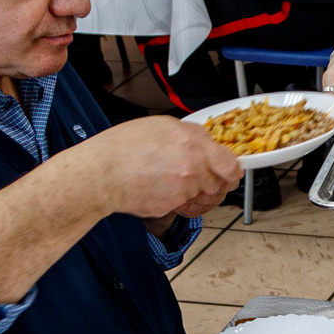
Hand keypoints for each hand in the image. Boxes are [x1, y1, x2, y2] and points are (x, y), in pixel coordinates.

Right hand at [87, 114, 241, 220]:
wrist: (101, 174)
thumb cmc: (123, 147)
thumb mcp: (162, 126)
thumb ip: (192, 135)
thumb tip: (209, 142)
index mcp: (192, 145)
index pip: (231, 166)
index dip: (232, 170)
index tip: (230, 170)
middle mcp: (191, 169)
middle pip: (221, 184)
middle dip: (216, 182)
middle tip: (206, 178)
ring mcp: (182, 191)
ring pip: (205, 198)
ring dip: (200, 194)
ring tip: (182, 184)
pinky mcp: (171, 207)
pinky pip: (187, 207)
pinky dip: (182, 202)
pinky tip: (168, 191)